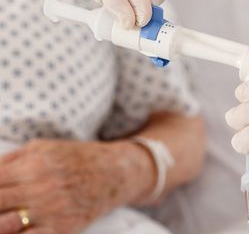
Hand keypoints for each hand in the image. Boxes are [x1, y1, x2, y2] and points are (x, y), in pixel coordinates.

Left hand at [0, 139, 152, 233]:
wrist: (114, 172)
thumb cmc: (76, 157)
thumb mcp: (44, 147)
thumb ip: (11, 160)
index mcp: (35, 164)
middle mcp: (41, 188)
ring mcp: (51, 211)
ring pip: (4, 226)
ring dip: (0, 222)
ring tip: (3, 216)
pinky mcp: (61, 230)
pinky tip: (15, 228)